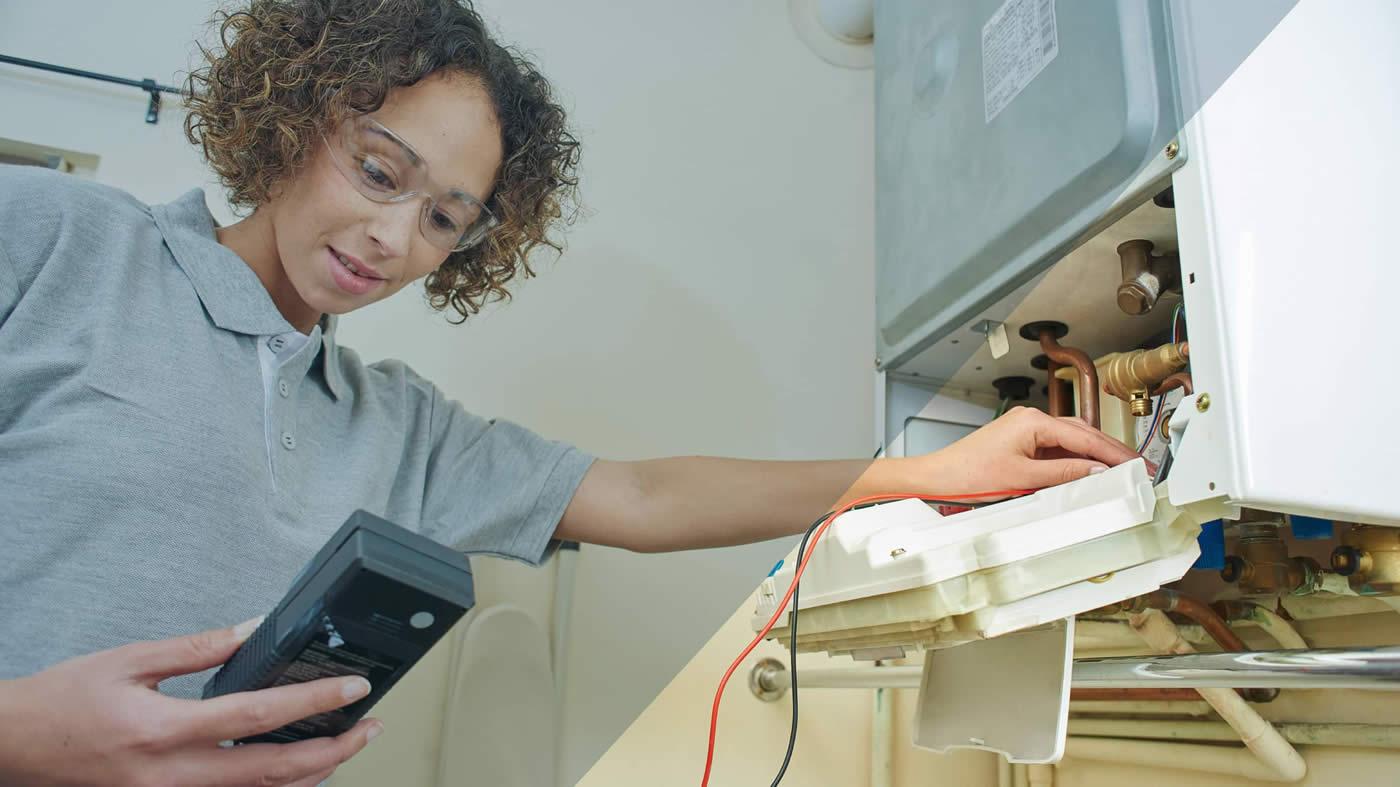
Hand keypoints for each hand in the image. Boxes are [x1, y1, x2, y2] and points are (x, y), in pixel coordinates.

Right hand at [0, 618, 381, 786]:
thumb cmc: (63, 702)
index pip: (259, 717)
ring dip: (312, 773)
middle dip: (334, 750)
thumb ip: (197, 647)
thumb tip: (254, 628)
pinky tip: (300, 768)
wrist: (13, 747)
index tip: (355, 689)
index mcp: (164, 731)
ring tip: (349, 744)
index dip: (314, 703)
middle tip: (371, 726)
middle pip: (274, 772)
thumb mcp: (128, 660)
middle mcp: (173, 777)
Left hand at [902, 407, 1139, 498]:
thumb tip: (1097, 471)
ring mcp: (1026, 430)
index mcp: (1033, 421)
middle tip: (1138, 466)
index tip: (1136, 465)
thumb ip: (1064, 474)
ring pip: (1071, 440)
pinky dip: (1075, 460)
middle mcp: (1032, 420)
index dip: (1114, 453)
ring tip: (1121, 470)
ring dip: (1095, 455)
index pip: (1084, 437)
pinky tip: (1090, 472)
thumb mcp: (1023, 478)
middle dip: (1111, 451)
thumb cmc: (970, 474)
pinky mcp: (1022, 442)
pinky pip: (1056, 449)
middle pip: (1082, 433)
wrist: (939, 476)